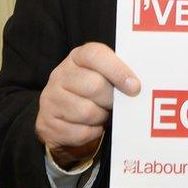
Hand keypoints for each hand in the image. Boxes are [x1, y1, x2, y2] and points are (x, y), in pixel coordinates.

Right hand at [35, 42, 140, 168]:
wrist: (65, 119)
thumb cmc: (94, 94)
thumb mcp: (105, 77)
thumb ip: (119, 75)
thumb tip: (139, 85)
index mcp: (78, 57)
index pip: (95, 55)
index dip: (117, 70)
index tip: (135, 86)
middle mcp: (60, 74)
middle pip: (94, 86)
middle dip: (111, 99)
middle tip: (115, 103)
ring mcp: (50, 98)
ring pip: (86, 112)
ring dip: (101, 117)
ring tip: (101, 113)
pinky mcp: (47, 122)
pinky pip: (80, 132)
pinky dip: (92, 133)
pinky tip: (91, 126)